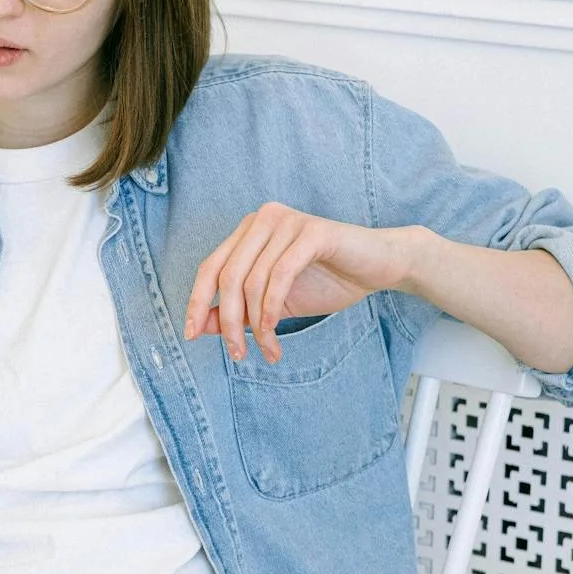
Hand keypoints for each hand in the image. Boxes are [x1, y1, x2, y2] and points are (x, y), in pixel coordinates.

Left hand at [183, 203, 423, 362]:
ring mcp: (286, 222)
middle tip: (238, 354)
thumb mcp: (273, 302)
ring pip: (252, 281)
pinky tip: (275, 332)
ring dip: (256, 324)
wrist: (380, 266)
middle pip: (227, 277)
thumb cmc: (327, 280)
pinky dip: (272, 309)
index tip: (192, 335)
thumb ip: (236, 310)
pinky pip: (279, 276)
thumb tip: (201, 326)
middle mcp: (262, 220)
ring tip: (267, 350)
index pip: (210, 268)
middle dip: (228, 322)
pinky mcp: (311, 232)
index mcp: (248, 231)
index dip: (197, 302)